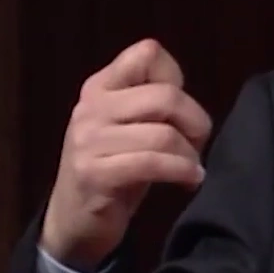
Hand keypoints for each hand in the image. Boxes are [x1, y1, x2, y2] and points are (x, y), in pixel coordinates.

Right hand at [40, 39, 212, 271]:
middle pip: (165, 95)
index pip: (147, 52)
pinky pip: (152, 163)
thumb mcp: (129, 127)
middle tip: (198, 144)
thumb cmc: (114, 168)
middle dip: (196, 122)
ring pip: (163, 134)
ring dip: (190, 155)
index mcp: (101, 87)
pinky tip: (190, 180)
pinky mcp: (94, 174)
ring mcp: (89, 140)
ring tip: (192, 168)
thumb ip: (151, 102)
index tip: (179, 109)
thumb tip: (189, 98)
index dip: (175, 77)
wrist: (75, 220)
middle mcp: (91, 107)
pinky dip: (181, 172)